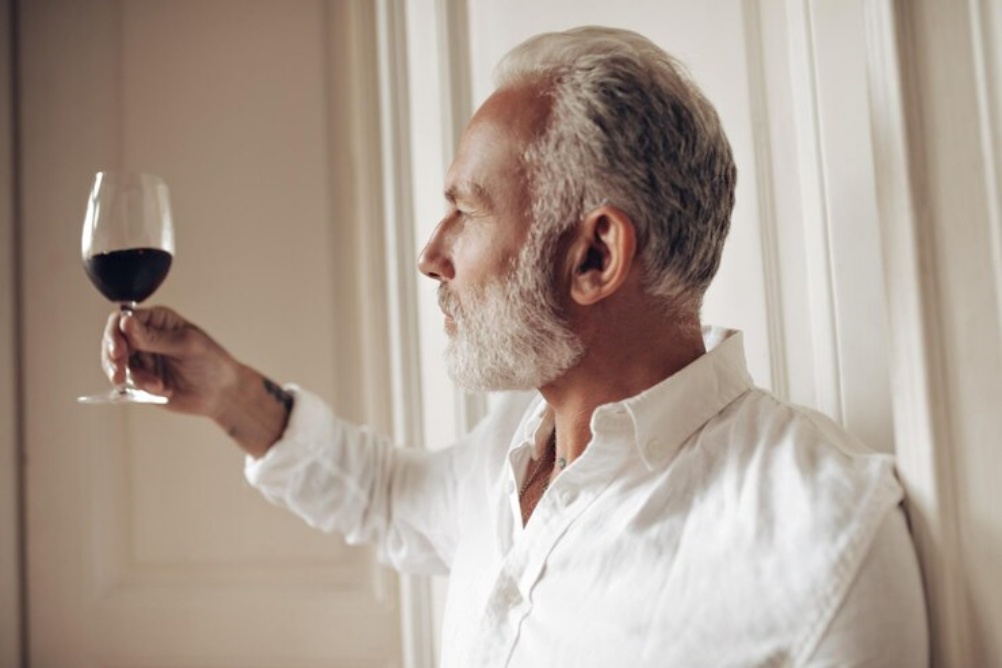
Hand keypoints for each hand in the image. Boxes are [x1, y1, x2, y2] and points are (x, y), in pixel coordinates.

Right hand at [102, 306, 239, 418]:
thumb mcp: (185, 345)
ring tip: (154, 385)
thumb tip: (126, 322)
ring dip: (133, 376)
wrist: (221, 393)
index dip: (116, 333)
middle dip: (113, 358)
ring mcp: (143, 358)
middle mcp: (146, 337)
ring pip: (117, 364)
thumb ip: (154, 337)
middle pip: (114, 341)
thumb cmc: (211, 362)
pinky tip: (162, 389)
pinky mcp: (142, 378)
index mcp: (157, 320)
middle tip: (118, 374)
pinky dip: (142, 387)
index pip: (124, 319)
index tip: (117, 350)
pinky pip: (129, 382)